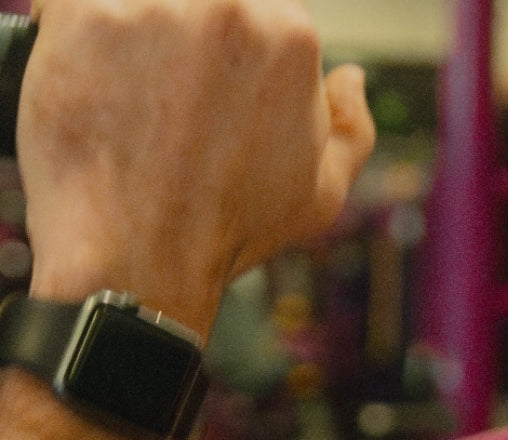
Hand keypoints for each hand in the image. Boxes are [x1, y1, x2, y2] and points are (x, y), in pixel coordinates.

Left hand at [18, 0, 374, 335]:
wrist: (141, 258)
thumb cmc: (227, 230)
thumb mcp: (323, 192)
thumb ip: (352, 127)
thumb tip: (350, 79)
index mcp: (290, 36)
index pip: (254, 9)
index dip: (226, 50)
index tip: (200, 84)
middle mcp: (228, 9)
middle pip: (198, 1)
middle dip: (177, 35)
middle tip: (158, 88)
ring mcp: (154, 9)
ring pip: (136, 1)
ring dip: (124, 33)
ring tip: (120, 89)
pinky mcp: (85, 18)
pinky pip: (65, 4)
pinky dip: (68, 33)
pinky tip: (85, 79)